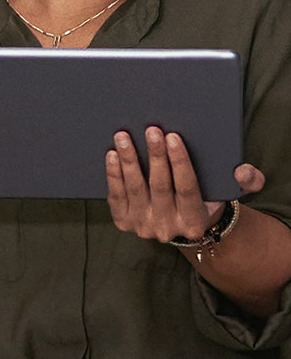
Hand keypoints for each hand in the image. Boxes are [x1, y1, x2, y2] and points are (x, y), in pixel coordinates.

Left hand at [105, 127, 264, 241]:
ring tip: (124, 136)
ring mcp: (143, 227)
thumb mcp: (226, 192)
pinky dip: (113, 175)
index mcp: (194, 221)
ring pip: (135, 190)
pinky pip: (116, 197)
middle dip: (155, 156)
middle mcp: (168, 228)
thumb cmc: (205, 197)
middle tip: (151, 130)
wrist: (182, 222)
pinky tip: (112, 154)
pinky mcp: (124, 222)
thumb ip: (246, 181)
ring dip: (129, 161)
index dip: (180, 162)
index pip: (187, 189)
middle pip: (160, 187)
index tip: (174, 137)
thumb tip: (245, 172)